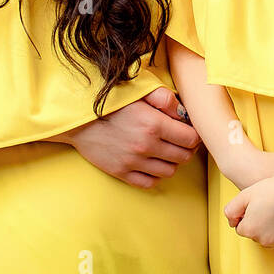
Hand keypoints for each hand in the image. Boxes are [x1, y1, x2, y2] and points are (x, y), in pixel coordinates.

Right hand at [59, 87, 200, 188]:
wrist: (78, 119)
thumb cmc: (109, 102)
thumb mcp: (137, 91)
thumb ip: (163, 98)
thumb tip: (182, 111)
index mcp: (153, 124)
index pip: (190, 139)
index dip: (195, 135)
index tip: (191, 131)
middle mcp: (146, 146)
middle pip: (183, 156)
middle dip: (187, 149)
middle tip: (182, 142)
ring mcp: (134, 162)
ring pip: (169, 171)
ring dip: (173, 162)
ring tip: (167, 152)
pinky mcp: (122, 173)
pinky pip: (150, 182)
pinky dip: (155, 175)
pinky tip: (152, 163)